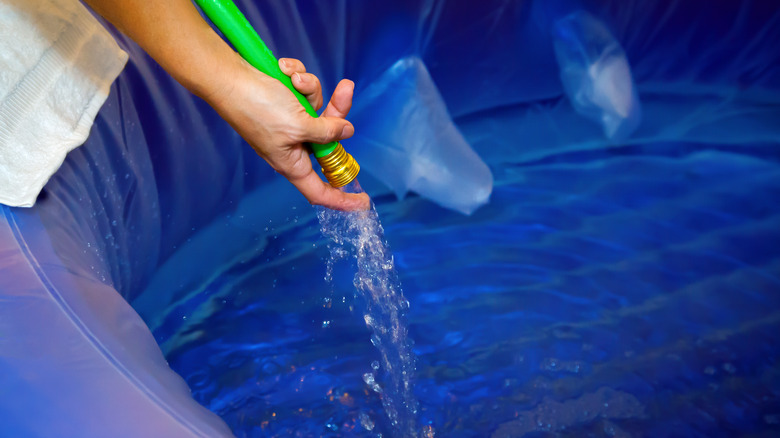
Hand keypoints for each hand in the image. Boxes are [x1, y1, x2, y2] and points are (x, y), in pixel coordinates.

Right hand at [209, 55, 369, 210]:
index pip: (321, 191)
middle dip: (337, 111)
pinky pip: (303, 91)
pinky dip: (296, 78)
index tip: (364, 203)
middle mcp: (292, 145)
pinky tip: (284, 73)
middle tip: (346, 89)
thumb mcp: (299, 124)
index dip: (342, 199)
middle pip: (329, 137)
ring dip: (310, 89)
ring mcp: (289, 122)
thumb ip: (327, 131)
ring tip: (295, 80)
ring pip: (318, 108)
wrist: (229, 76)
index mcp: (292, 163)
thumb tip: (347, 131)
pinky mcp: (285, 102)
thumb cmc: (258, 107)